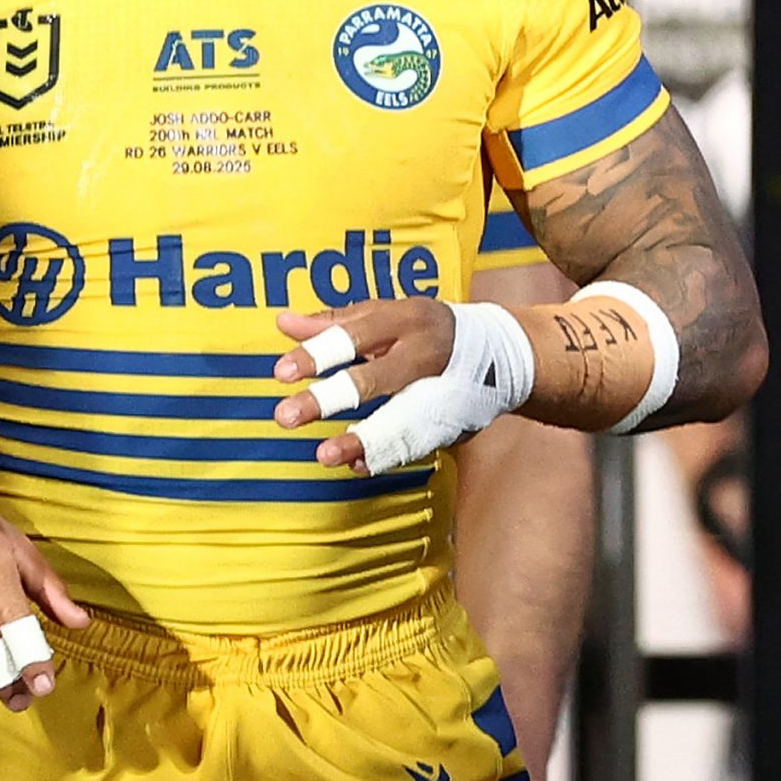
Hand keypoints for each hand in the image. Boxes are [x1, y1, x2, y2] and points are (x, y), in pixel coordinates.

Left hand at [274, 299, 523, 474]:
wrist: (500, 352)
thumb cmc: (424, 329)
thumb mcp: (385, 316)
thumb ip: (334, 323)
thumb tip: (284, 324)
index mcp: (405, 319)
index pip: (354, 335)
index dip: (317, 353)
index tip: (280, 372)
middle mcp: (424, 353)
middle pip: (373, 380)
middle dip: (328, 399)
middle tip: (285, 416)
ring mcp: (441, 391)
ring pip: (397, 420)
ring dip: (359, 441)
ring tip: (324, 456)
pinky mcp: (451, 422)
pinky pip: (416, 443)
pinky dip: (385, 455)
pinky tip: (356, 465)